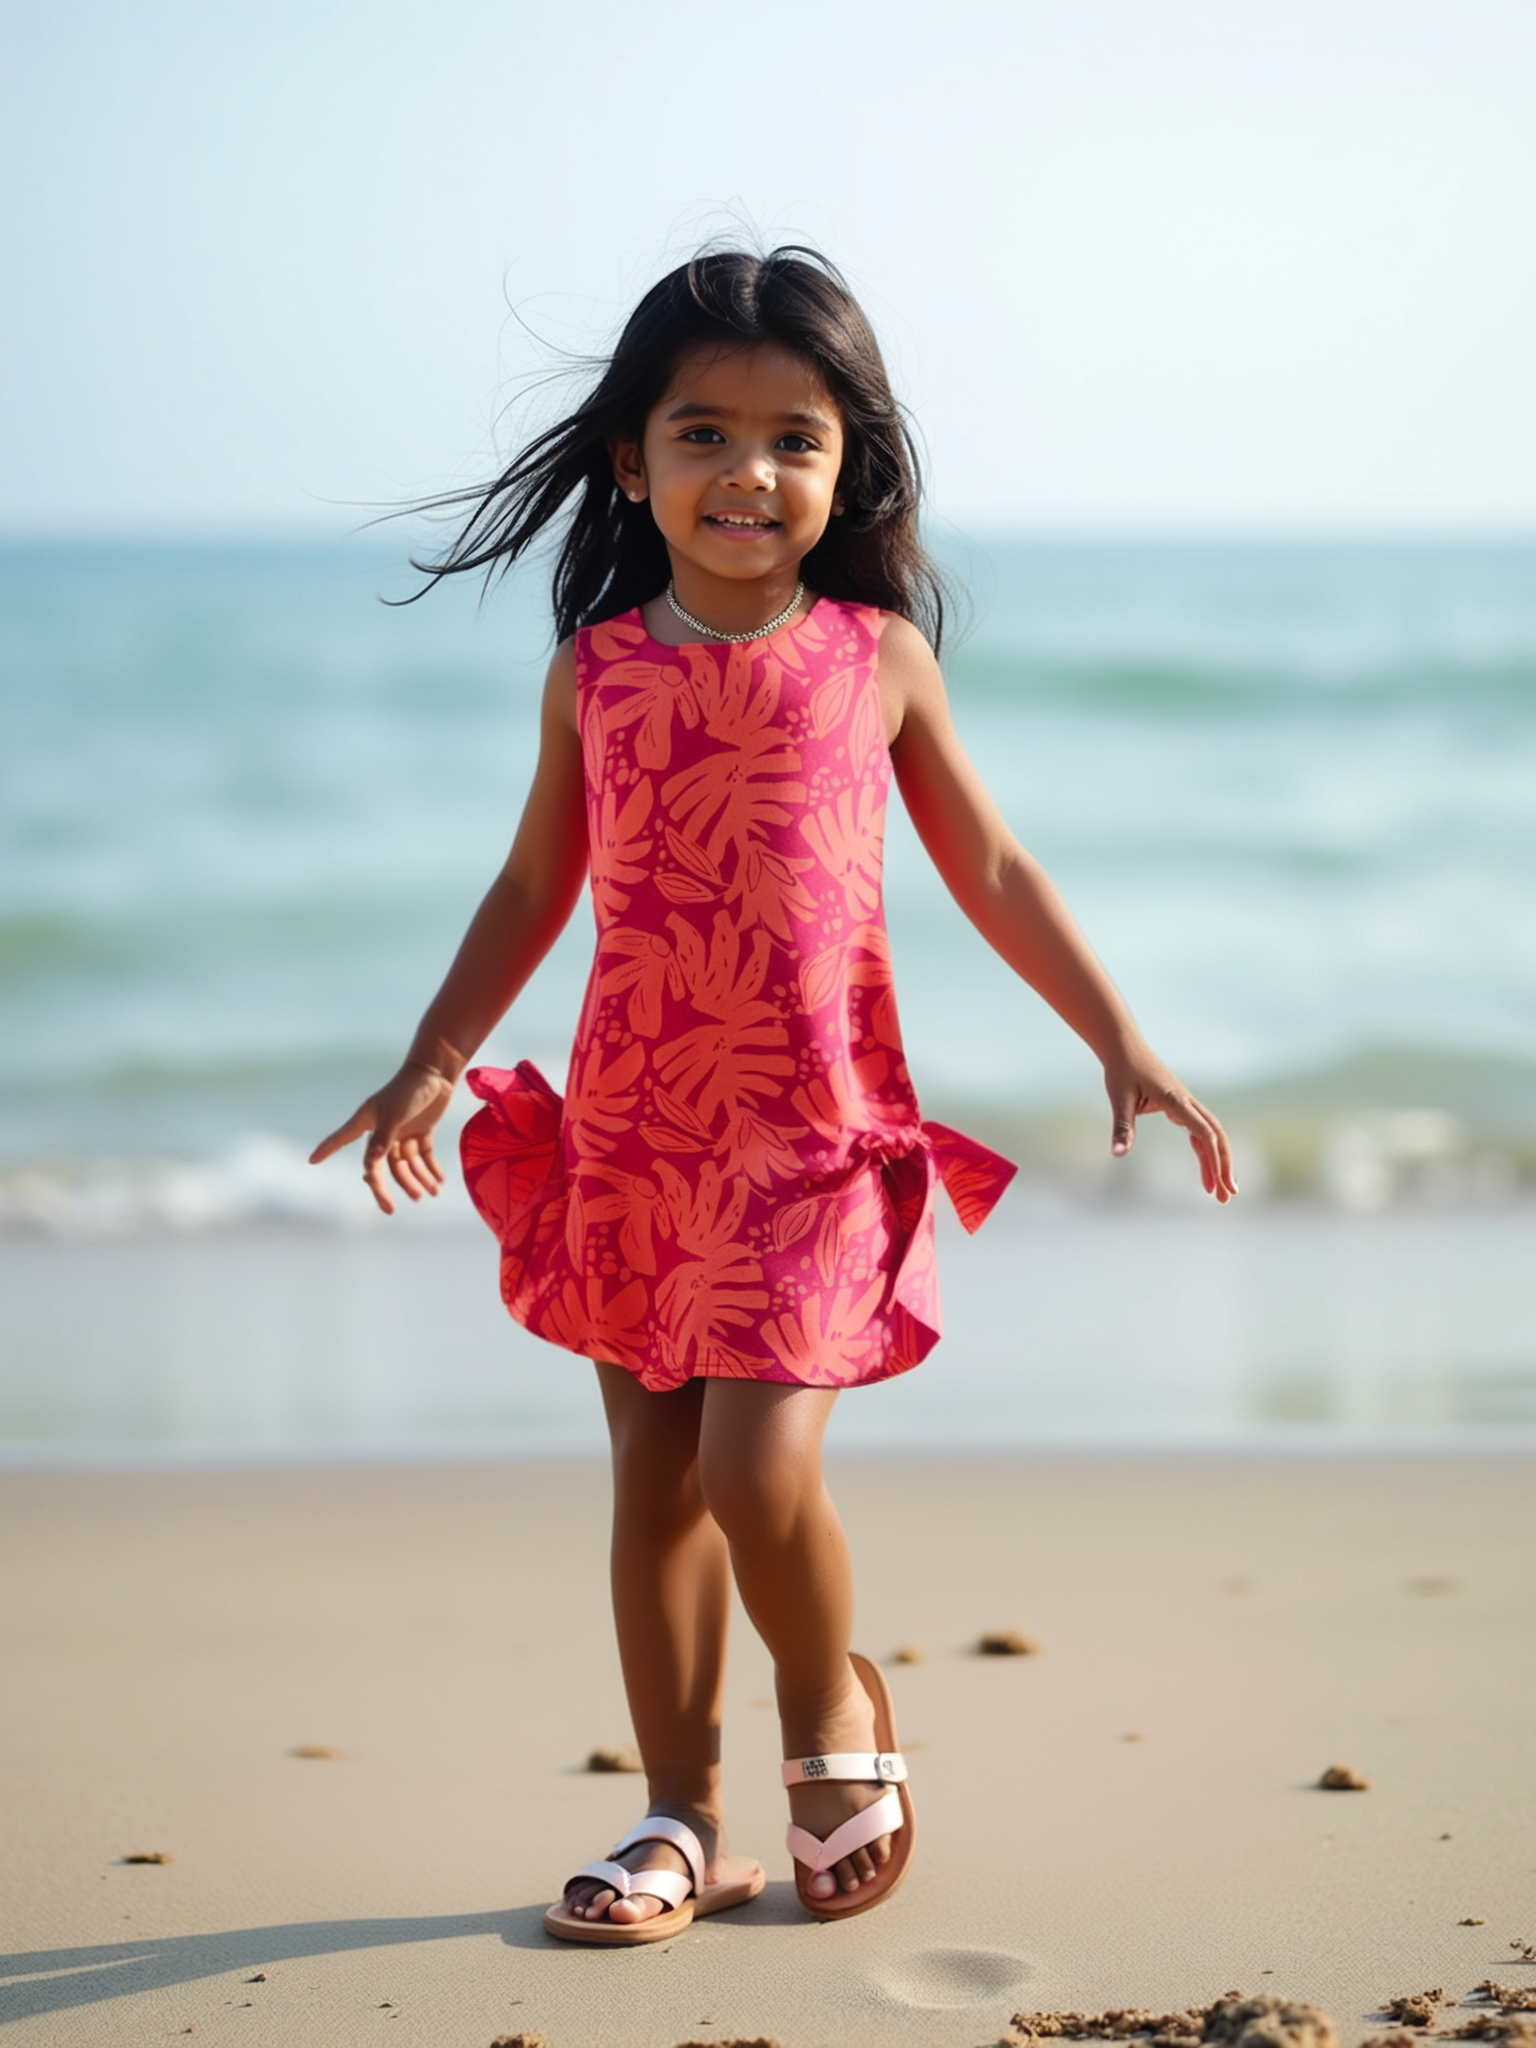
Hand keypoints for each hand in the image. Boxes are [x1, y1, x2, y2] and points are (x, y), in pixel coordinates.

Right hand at [309, 1062, 455, 1214]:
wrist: (437, 1073)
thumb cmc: (410, 1089)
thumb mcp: (395, 1114)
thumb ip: (383, 1139)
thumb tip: (371, 1165)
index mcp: (367, 1121)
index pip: (343, 1138)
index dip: (327, 1149)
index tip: (311, 1160)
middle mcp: (382, 1130)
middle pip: (379, 1165)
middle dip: (385, 1187)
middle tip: (390, 1209)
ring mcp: (402, 1132)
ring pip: (406, 1164)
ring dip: (417, 1179)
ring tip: (431, 1192)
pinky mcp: (421, 1132)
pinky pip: (424, 1157)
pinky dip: (431, 1170)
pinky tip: (439, 1182)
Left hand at [1104, 1045, 1237, 1203]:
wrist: (1124, 1047)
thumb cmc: (1121, 1071)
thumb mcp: (1119, 1099)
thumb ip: (1122, 1127)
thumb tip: (1118, 1154)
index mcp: (1176, 1100)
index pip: (1203, 1132)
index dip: (1213, 1158)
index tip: (1218, 1183)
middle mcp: (1187, 1102)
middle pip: (1217, 1136)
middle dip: (1225, 1166)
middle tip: (1228, 1197)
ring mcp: (1187, 1104)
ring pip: (1212, 1136)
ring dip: (1218, 1163)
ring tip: (1219, 1194)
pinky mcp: (1181, 1107)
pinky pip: (1200, 1133)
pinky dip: (1204, 1154)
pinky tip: (1205, 1172)